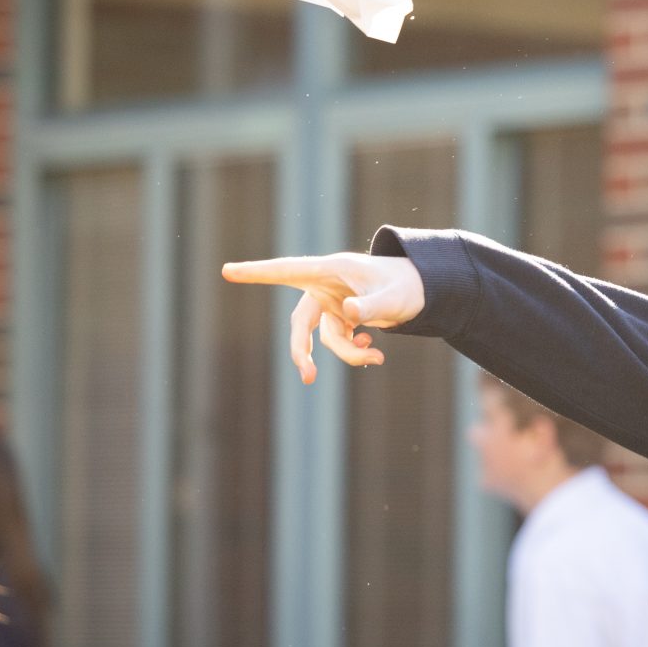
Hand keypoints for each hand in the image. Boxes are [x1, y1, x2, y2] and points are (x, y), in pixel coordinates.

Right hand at [222, 251, 426, 383]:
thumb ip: (370, 306)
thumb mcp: (393, 298)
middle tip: (309, 376)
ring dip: (349, 354)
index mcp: (331, 270)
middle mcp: (324, 286)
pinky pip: (339, 342)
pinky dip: (356, 352)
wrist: (420, 290)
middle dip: (303, 351)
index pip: (286, 271)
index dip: (256, 273)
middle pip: (300, 322)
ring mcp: (330, 303)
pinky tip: (374, 352)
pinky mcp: (339, 318)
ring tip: (377, 358)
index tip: (227, 271)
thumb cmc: (406, 286)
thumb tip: (347, 315)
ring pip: (326, 339)